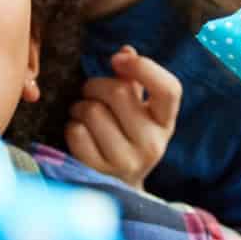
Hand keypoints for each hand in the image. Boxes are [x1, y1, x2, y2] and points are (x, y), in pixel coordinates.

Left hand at [65, 46, 181, 187]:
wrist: (120, 188)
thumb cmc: (127, 137)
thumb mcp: (140, 112)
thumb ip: (134, 80)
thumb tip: (126, 51)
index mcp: (165, 123)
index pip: (169, 89)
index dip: (144, 67)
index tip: (118, 60)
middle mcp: (152, 144)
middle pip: (118, 92)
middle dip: (96, 85)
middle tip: (91, 92)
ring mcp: (126, 161)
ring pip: (92, 111)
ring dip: (80, 106)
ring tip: (85, 115)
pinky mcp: (99, 172)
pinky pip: (76, 132)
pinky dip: (72, 126)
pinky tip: (80, 132)